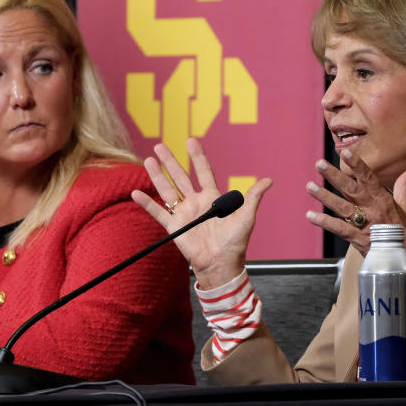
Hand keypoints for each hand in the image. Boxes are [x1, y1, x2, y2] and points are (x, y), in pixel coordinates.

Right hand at [131, 138, 271, 289]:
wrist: (222, 264)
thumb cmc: (236, 242)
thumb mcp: (246, 216)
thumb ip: (253, 196)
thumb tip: (269, 180)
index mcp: (212, 198)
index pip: (203, 172)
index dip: (197, 156)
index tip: (191, 140)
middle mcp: (195, 202)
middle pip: (180, 177)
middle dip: (170, 161)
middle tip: (160, 146)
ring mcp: (183, 213)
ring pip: (167, 190)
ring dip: (157, 176)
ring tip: (149, 160)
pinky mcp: (174, 226)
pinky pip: (158, 212)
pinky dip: (147, 203)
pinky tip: (136, 192)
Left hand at [304, 148, 405, 255]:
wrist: (405, 261)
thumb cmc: (404, 234)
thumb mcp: (405, 210)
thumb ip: (403, 189)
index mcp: (383, 200)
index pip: (369, 178)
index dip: (357, 165)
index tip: (345, 152)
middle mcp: (373, 209)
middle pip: (351, 189)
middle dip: (335, 176)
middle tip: (319, 163)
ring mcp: (365, 224)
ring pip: (342, 207)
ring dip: (325, 196)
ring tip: (309, 186)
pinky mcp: (358, 239)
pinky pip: (340, 229)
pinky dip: (325, 222)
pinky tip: (310, 216)